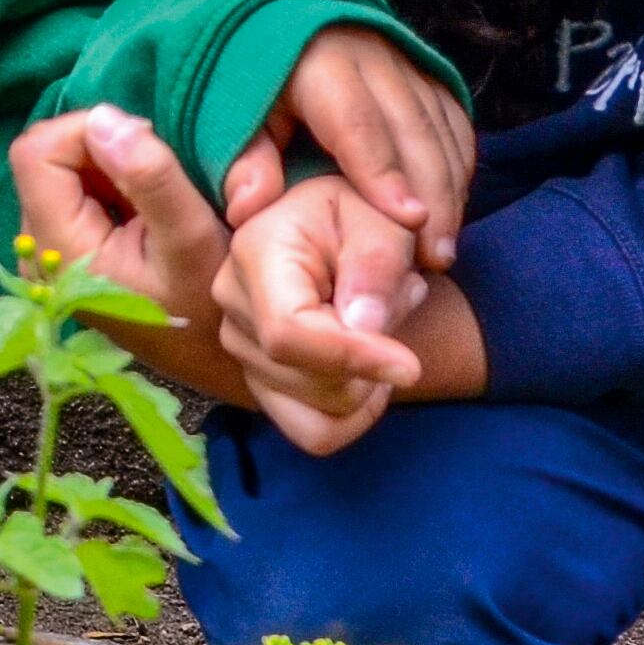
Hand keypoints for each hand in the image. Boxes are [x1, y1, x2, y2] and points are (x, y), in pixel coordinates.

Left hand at [3, 103, 240, 399]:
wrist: (216, 362)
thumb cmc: (210, 306)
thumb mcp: (192, 236)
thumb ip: (149, 176)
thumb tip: (103, 117)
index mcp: (57, 245)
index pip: (37, 150)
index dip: (87, 129)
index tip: (144, 142)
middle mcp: (38, 250)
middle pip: (46, 158)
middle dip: (102, 148)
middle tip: (159, 169)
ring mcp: (50, 253)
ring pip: (61, 171)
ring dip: (109, 165)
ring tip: (158, 191)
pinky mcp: (67, 253)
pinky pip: (75, 191)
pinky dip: (111, 183)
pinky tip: (148, 207)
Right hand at [210, 176, 428, 454]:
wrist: (338, 223)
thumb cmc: (360, 212)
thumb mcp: (382, 217)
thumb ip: (376, 262)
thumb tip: (361, 325)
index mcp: (255, 252)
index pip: (289, 333)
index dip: (352, 358)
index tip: (411, 366)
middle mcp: (232, 303)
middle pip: (308, 379)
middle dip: (372, 360)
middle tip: (400, 299)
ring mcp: (240, 345)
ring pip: (318, 410)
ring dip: (368, 380)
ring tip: (382, 323)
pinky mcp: (258, 377)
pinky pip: (313, 431)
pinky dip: (354, 415)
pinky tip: (370, 373)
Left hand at [221, 25, 473, 268]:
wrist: (284, 20)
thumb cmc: (256, 83)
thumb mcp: (234, 111)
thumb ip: (243, 159)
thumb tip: (247, 209)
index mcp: (322, 63)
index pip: (358, 124)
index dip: (384, 174)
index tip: (408, 221)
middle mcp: (373, 58)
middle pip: (412, 130)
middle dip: (430, 194)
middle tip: (434, 256)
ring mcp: (407, 64)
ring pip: (440, 129)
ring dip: (448, 190)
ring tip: (443, 250)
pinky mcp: (428, 75)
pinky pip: (454, 123)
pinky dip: (457, 168)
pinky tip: (452, 213)